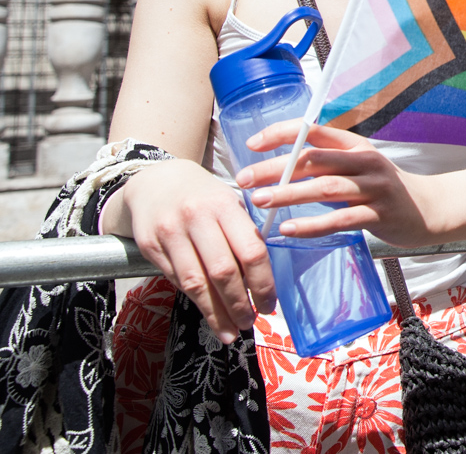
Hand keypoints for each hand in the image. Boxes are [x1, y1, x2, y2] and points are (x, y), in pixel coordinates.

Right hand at [120, 159, 273, 341]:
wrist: (156, 181)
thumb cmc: (203, 197)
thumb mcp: (229, 204)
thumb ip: (243, 236)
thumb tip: (259, 282)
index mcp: (225, 206)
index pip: (251, 252)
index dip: (262, 284)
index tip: (268, 305)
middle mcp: (196, 219)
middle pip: (223, 273)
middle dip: (238, 304)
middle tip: (249, 323)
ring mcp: (170, 233)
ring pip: (196, 283)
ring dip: (215, 313)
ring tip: (230, 331)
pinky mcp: (149, 247)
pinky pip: (176, 280)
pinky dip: (195, 299)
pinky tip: (207, 312)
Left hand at [236, 122, 431, 245]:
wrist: (431, 209)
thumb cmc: (384, 191)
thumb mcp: (358, 170)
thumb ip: (326, 168)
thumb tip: (277, 172)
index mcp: (356, 146)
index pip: (314, 131)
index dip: (282, 133)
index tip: (252, 145)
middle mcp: (366, 161)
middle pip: (314, 159)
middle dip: (275, 169)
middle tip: (243, 180)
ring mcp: (375, 187)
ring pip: (326, 187)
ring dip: (289, 194)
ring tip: (259, 202)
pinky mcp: (381, 214)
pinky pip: (342, 219)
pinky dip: (313, 224)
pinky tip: (289, 228)